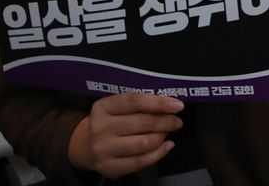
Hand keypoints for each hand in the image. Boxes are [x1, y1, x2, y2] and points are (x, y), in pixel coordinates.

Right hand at [67, 93, 182, 177]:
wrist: (89, 145)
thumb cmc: (114, 121)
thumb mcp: (121, 107)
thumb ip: (142, 103)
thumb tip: (172, 104)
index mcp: (103, 107)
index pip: (135, 101)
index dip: (159, 103)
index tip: (178, 106)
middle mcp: (100, 128)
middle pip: (143, 123)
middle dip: (166, 122)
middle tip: (176, 121)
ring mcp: (103, 149)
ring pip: (145, 143)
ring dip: (162, 137)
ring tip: (166, 132)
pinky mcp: (109, 167)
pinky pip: (142, 161)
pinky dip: (159, 153)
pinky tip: (167, 145)